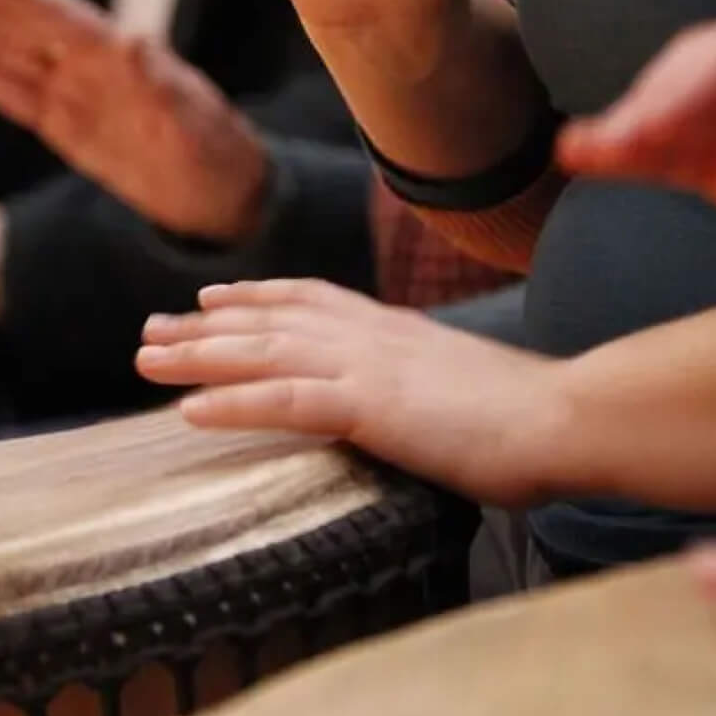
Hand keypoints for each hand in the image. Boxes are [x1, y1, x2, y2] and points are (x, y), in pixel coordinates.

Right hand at [0, 0, 271, 243]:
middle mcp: (95, 68)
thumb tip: (132, 43)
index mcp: (125, 61)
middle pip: (28, 24)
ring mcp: (78, 93)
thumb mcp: (198, 130)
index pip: (64, 20)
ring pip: (15, 50)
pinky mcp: (67, 124)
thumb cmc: (219, 158)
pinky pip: (18, 94)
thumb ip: (164, 90)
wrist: (224, 197)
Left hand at [137, 279, 569, 504]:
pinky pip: (287, 401)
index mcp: (397, 331)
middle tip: (149, 331)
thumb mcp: (464, 389)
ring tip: (146, 360)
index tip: (210, 297)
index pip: (311, 301)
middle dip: (204, 327)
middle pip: (270, 322)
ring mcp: (371, 367)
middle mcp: (374, 337)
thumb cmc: (532, 417)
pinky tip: (188, 412)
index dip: (256, 298)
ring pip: (264, 354)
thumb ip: (427, 388)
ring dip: (199, 357)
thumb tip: (414, 404)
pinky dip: (233, 403)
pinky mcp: (373, 406)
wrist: (569, 417)